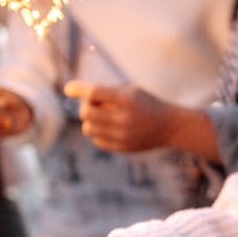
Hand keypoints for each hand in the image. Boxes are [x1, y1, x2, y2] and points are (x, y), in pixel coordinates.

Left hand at [64, 80, 178, 152]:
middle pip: (85, 112)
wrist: (169, 126)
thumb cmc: (145, 103)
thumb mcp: (130, 91)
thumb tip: (74, 94)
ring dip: (91, 121)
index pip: (94, 92)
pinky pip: (97, 140)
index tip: (68, 89)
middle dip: (86, 106)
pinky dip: (99, 133)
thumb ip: (106, 92)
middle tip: (95, 105)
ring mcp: (123, 135)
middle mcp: (124, 118)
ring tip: (103, 117)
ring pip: (88, 128)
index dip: (77, 89)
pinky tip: (110, 128)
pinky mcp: (122, 147)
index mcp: (126, 99)